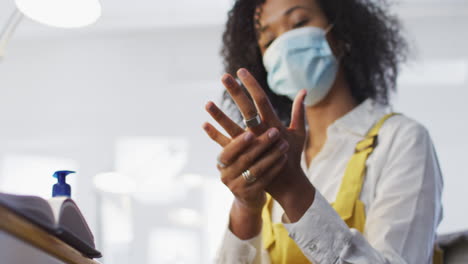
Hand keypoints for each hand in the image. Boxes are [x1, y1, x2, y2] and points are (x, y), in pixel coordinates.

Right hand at [203, 126, 288, 211]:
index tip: (251, 132)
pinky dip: (275, 167)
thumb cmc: (244, 167)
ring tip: (284, 144)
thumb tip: (241, 106)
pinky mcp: (250, 194)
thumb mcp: (237, 154)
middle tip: (275, 131)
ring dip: (272, 155)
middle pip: (245, 158)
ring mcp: (237, 187)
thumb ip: (240, 137)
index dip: (239, 142)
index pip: (228, 151)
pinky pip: (265, 179)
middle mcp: (226, 175)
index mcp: (221, 162)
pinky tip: (284, 157)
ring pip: (256, 169)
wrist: (247, 197)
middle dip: (261, 144)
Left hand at [205, 68, 314, 221]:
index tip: (241, 71)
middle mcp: (262, 133)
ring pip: (233, 128)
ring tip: (207, 103)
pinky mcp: (242, 158)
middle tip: (224, 76)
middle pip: (247, 109)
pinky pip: (226, 145)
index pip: (262, 100)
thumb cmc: (292, 155)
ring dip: (219, 115)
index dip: (252, 85)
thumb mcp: (298, 132)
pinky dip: (214, 135)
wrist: (286, 183)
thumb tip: (303, 90)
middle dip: (236, 92)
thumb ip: (299, 111)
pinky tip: (203, 125)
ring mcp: (251, 147)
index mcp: (274, 124)